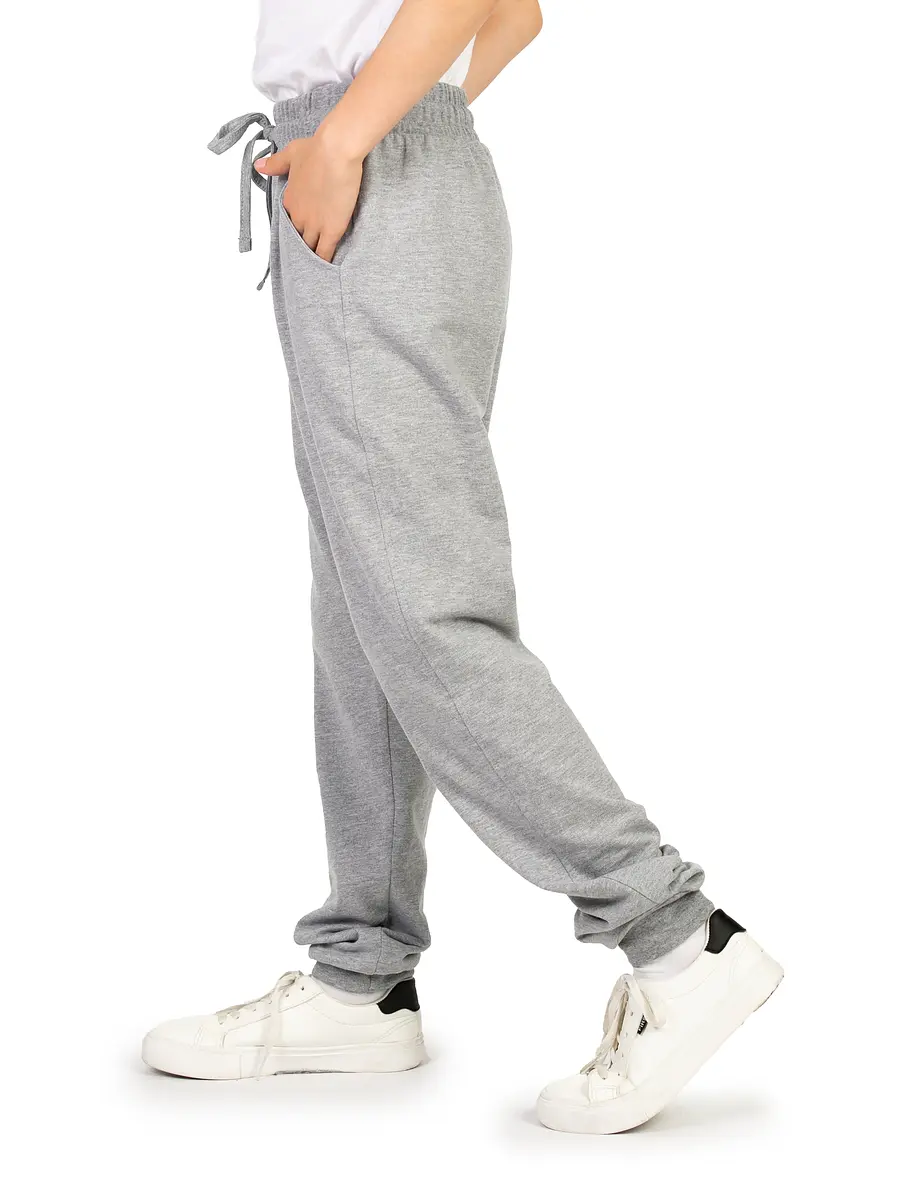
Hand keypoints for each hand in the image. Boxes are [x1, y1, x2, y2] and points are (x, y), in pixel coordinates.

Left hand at [256, 135, 363, 262]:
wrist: (335, 152)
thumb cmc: (316, 149)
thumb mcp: (292, 153)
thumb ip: (276, 164)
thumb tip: (258, 166)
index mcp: (289, 199)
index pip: (290, 218)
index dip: (297, 224)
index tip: (304, 227)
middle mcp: (298, 215)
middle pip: (299, 236)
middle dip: (303, 244)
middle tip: (308, 252)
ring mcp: (314, 224)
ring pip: (310, 247)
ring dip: (312, 256)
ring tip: (315, 266)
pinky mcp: (331, 229)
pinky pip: (325, 252)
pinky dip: (324, 261)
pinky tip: (325, 269)